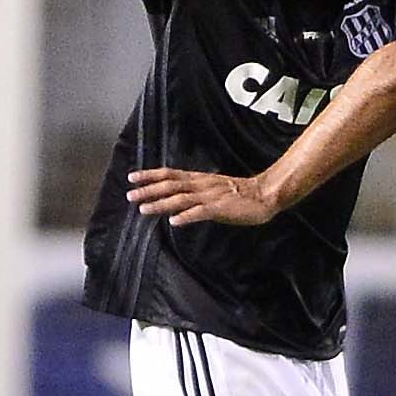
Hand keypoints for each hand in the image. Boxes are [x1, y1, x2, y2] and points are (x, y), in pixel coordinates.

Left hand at [127, 167, 280, 226]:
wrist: (265, 195)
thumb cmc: (241, 194)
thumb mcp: (214, 188)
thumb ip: (196, 191)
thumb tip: (178, 198)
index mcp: (199, 179)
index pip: (170, 174)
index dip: (150, 175)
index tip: (132, 177)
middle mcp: (201, 185)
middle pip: (170, 185)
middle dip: (149, 190)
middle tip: (130, 195)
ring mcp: (210, 197)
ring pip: (180, 199)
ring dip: (161, 204)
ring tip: (143, 209)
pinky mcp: (220, 209)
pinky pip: (201, 213)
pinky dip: (187, 216)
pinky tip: (174, 221)